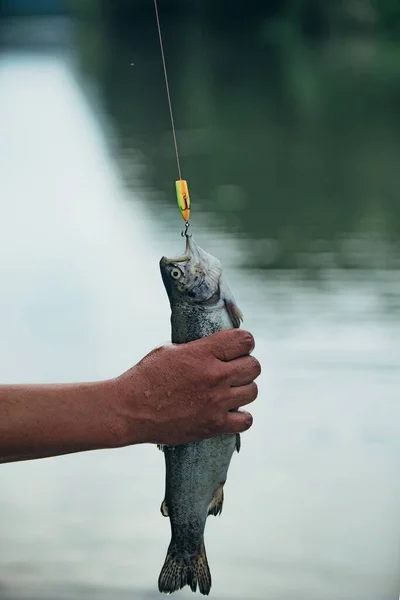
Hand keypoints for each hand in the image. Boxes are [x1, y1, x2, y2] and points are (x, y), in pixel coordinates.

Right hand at [113, 329, 260, 445]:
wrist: (129, 410)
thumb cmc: (145, 377)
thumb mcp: (169, 350)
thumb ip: (198, 348)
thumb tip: (216, 348)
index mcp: (203, 353)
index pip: (245, 340)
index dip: (244, 343)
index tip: (237, 348)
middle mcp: (214, 376)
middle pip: (254, 366)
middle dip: (245, 365)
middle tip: (232, 370)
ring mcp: (216, 402)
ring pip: (253, 391)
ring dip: (243, 389)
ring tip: (229, 391)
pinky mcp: (214, 425)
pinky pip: (246, 420)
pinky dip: (241, 416)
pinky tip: (228, 411)